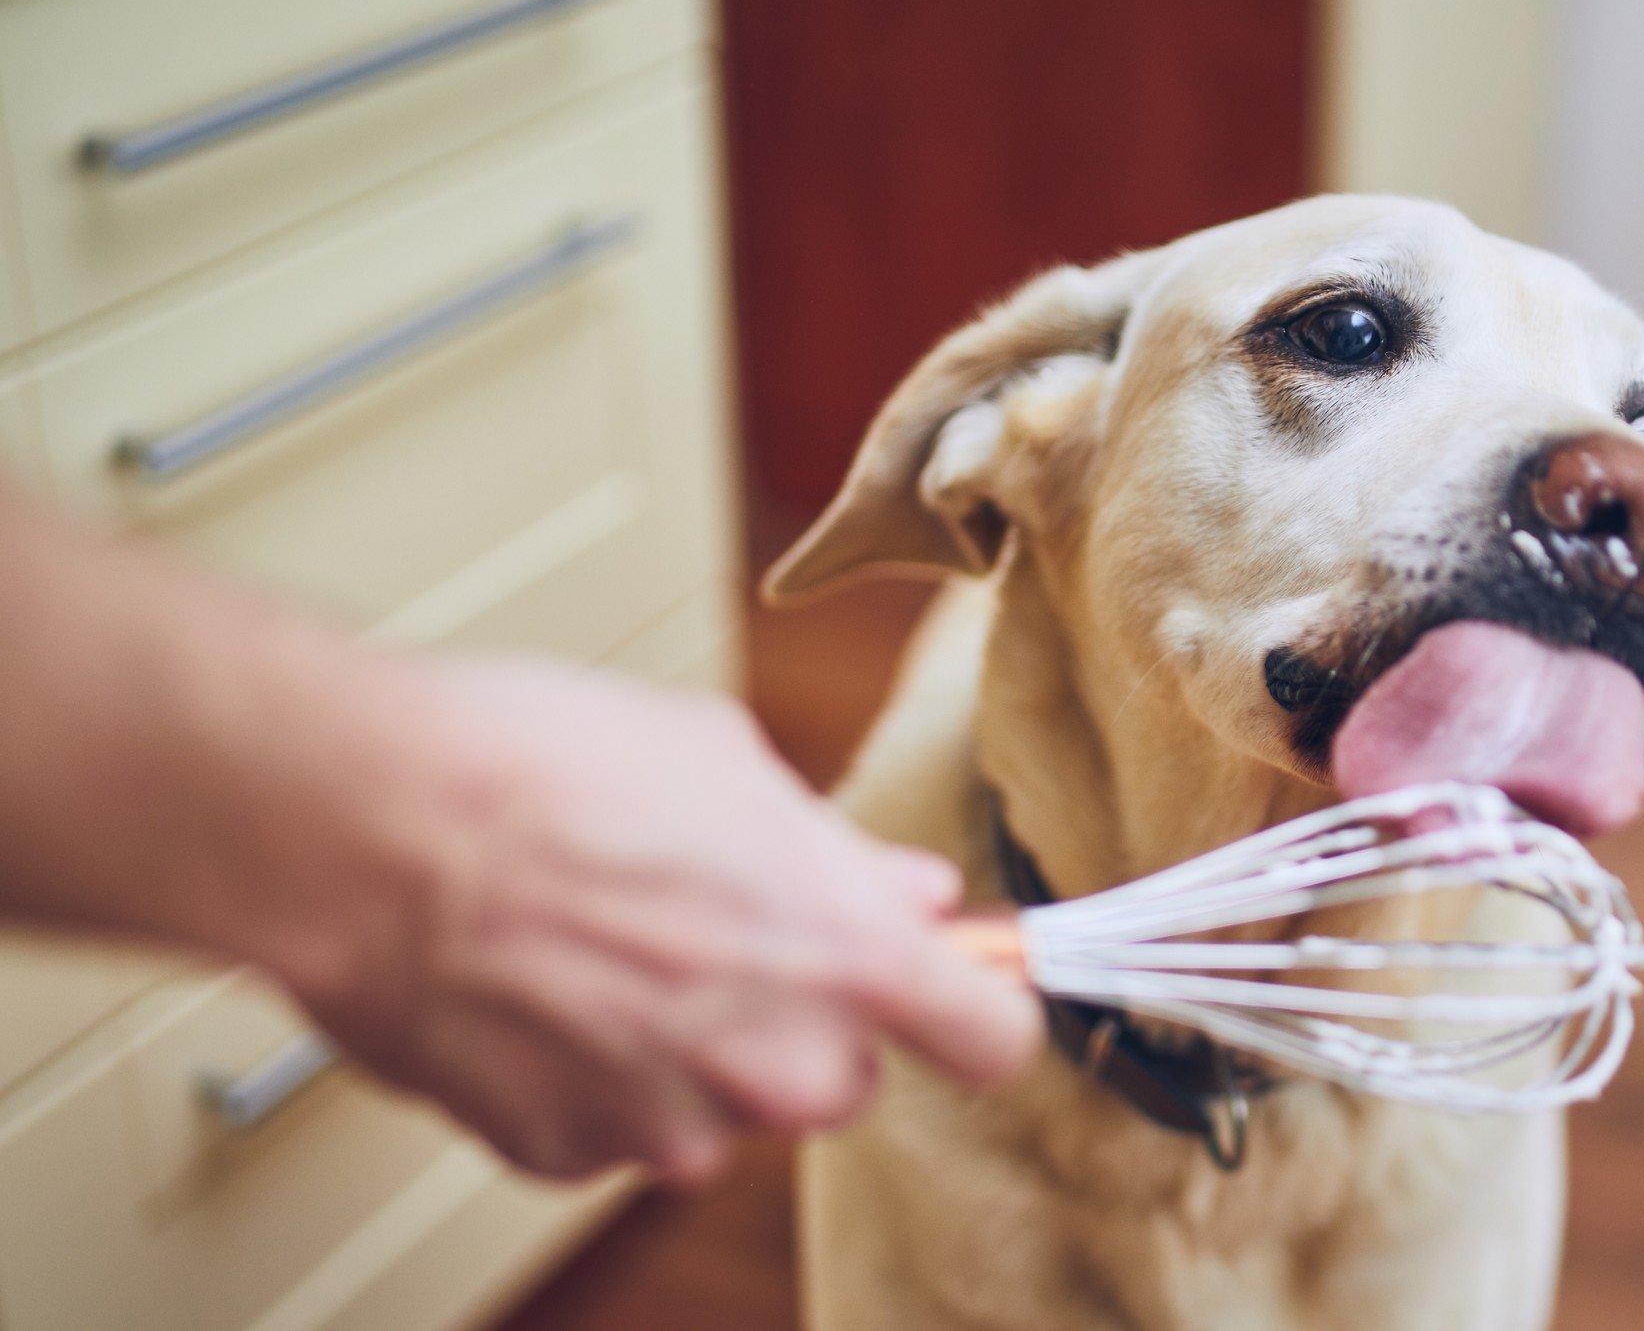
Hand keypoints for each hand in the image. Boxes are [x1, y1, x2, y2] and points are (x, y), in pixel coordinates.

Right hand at [273, 662, 1041, 1183]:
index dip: (973, 1004)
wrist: (371, 826)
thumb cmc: (545, 770)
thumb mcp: (732, 766)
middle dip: (802, 1011)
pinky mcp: (566, 1155)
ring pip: (724, 1100)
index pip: (995, 1037)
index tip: (953, 985)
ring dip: (690, 1041)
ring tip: (606, 939)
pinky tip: (544, 984)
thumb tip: (906, 892)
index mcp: (846, 962)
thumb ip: (841, 855)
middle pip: (843, 1071)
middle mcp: (776, 1069)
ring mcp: (669, 1128)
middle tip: (720, 924)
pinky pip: (619, 1121)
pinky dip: (596, 1071)